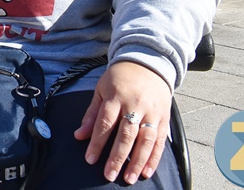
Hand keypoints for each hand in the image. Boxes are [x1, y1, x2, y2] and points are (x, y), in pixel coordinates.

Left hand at [74, 61, 172, 184]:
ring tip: (129, 178)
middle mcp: (135, 105)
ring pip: (145, 140)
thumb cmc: (120, 79)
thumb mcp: (101, 90)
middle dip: (117, 157)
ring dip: (137, 162)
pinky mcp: (164, 119)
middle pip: (126, 135)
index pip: (105, 123)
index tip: (89, 159)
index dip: (97, 142)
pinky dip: (154, 158)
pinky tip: (147, 171)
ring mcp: (152, 113)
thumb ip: (92, 114)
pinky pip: (160, 142)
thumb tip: (79, 135)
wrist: (148, 65)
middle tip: (108, 175)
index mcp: (116, 97)